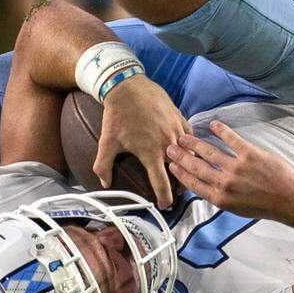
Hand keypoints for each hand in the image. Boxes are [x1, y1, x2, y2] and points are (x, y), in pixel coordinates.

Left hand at [95, 75, 188, 208]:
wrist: (128, 85)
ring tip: (183, 174)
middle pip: (182, 172)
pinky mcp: (180, 118)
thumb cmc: (117, 114)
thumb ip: (103, 165)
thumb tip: (104, 184)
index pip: (163, 184)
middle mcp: (168, 143)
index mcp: (152, 153)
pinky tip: (187, 151)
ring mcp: (177, 130)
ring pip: (190, 155)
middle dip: (180, 186)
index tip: (164, 207)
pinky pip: (191, 137)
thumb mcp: (106, 141)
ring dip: (188, 167)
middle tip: (176, 193)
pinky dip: (191, 147)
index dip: (164, 199)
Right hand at [166, 120, 293, 220]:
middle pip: (196, 166)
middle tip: (171, 147)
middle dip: (181, 156)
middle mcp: (225, 183)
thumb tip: (204, 185)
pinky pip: (231, 139)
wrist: (289, 200)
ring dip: (195, 143)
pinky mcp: (250, 154)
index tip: (171, 165)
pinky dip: (220, 130)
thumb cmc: (263, 206)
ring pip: (209, 151)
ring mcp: (237, 168)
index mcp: (220, 198)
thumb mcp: (236, 208)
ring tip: (185, 137)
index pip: (193, 183)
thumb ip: (219, 196)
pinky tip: (212, 125)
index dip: (180, 173)